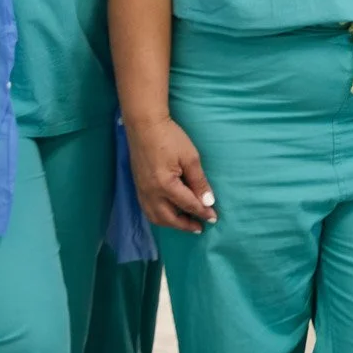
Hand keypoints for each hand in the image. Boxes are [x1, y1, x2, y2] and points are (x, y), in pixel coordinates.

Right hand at [127, 116, 216, 232]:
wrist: (144, 126)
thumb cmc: (170, 138)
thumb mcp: (190, 157)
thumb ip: (199, 182)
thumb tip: (208, 201)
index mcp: (165, 185)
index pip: (188, 204)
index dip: (202, 212)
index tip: (214, 217)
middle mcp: (150, 193)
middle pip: (169, 218)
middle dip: (186, 225)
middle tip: (200, 227)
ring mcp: (142, 191)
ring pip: (156, 218)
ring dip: (171, 224)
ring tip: (186, 223)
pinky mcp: (138, 187)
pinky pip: (148, 210)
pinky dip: (160, 217)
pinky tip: (169, 214)